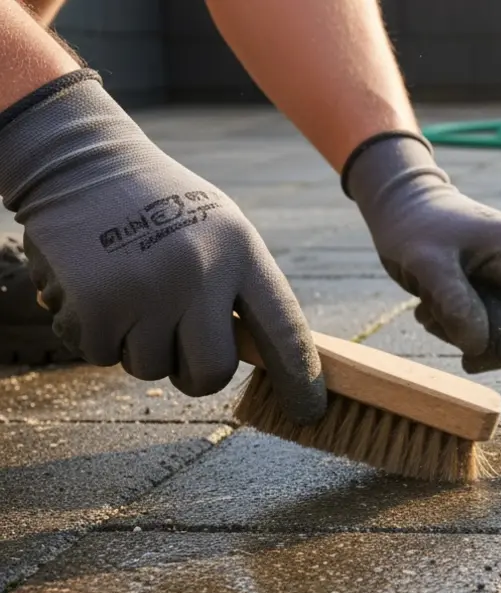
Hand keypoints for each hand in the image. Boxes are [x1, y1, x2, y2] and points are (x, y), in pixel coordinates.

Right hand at [0, 71, 325, 424]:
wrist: (79, 161)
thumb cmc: (160, 204)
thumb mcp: (221, 230)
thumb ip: (241, 288)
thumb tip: (268, 358)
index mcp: (240, 252)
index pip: (284, 330)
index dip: (300, 379)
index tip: (309, 411)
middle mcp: (200, 272)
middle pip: (212, 373)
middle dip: (194, 374)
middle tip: (178, 346)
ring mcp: (146, 290)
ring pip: (150, 368)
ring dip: (136, 344)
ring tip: (129, 290)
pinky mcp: (94, 304)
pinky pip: (100, 356)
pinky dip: (93, 334)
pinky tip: (94, 288)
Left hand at [345, 133, 500, 373]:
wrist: (401, 200)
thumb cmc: (412, 225)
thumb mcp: (427, 265)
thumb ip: (456, 305)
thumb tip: (479, 347)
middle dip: (492, 341)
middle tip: (455, 351)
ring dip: (470, 331)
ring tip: (432, 314)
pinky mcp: (500, 273)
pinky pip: (494, 312)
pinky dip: (465, 321)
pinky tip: (435, 307)